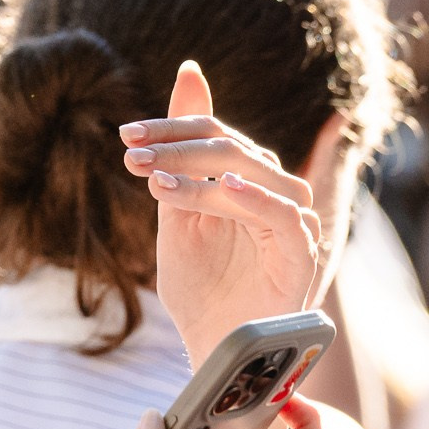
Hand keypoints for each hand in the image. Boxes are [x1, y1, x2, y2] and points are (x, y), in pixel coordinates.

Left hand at [121, 62, 324, 364]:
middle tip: (131, 152)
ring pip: (254, 175)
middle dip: (177, 147)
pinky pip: (287, 218)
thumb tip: (190, 72)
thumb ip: (182, 154)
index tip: (126, 135)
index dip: (171, 128)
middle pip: (232, 148)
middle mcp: (273, 194)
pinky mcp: (302, 259)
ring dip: (200, 171)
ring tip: (154, 177)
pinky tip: (221, 189)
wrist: (215, 356)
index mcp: (244, 180)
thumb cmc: (201, 291)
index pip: (214, 133)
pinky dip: (256, 199)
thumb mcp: (178, 214)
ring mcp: (292, 226)